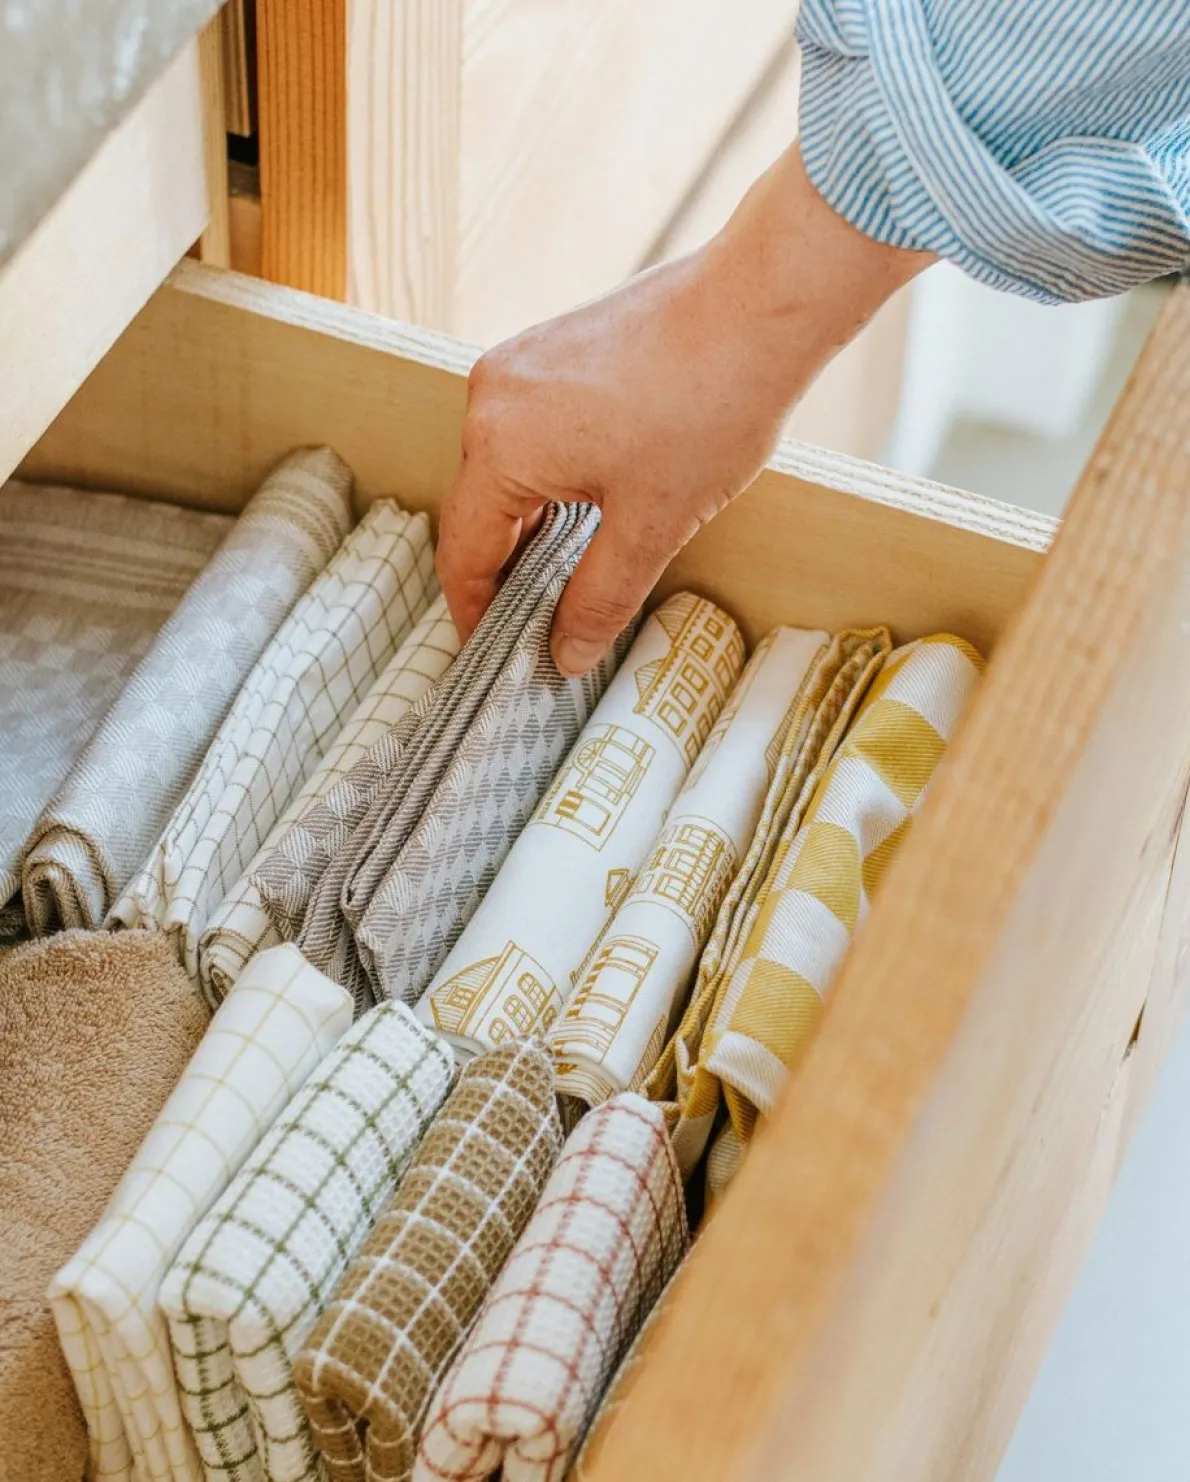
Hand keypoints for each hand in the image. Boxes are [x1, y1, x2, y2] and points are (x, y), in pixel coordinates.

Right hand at [436, 146, 931, 675]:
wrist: (759, 304)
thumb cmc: (708, 406)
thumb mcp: (652, 526)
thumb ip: (598, 599)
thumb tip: (565, 654)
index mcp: (499, 446)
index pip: (463, 553)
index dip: (477, 613)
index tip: (498, 655)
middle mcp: (490, 398)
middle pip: (479, 511)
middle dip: (508, 571)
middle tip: (542, 626)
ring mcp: (518, 364)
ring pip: (506, 471)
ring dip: (532, 524)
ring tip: (571, 573)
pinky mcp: (549, 348)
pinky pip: (528, 431)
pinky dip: (549, 478)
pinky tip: (591, 506)